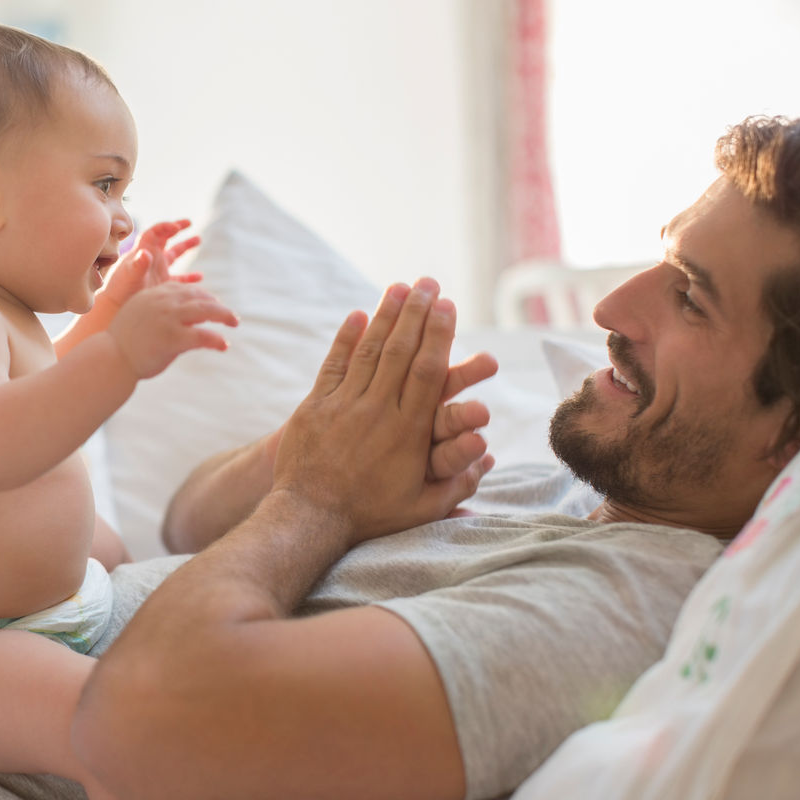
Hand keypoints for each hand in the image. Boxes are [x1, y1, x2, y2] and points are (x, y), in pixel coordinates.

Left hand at [99, 219, 201, 309]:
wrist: (116, 306)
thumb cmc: (120, 290)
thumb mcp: (129, 276)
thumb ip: (138, 264)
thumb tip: (146, 253)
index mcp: (142, 251)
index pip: (154, 232)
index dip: (165, 227)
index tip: (177, 227)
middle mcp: (151, 258)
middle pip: (165, 238)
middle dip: (176, 228)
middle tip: (189, 222)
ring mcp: (157, 270)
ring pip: (174, 254)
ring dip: (185, 246)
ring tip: (198, 239)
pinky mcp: (162, 284)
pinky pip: (179, 278)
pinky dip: (189, 277)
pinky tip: (199, 277)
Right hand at [108, 282, 237, 378]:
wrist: (110, 359)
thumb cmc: (123, 343)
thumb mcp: (140, 316)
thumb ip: (160, 313)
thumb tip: (176, 318)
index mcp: (154, 295)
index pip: (184, 288)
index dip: (202, 295)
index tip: (212, 303)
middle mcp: (163, 302)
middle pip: (199, 296)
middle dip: (217, 305)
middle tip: (230, 315)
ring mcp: (169, 318)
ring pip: (206, 310)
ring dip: (224, 315)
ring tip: (234, 322)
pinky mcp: (174, 338)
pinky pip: (203, 335)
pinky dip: (216, 340)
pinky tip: (223, 345)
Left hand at [271, 279, 492, 544]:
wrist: (309, 516)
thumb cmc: (369, 515)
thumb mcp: (421, 508)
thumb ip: (458, 482)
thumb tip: (489, 455)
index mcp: (409, 431)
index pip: (430, 371)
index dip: (439, 334)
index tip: (448, 306)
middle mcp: (377, 410)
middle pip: (401, 351)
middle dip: (416, 313)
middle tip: (428, 283)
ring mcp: (344, 405)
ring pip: (368, 351)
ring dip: (385, 316)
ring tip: (399, 287)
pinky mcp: (315, 406)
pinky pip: (333, 365)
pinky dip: (345, 339)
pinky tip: (357, 315)